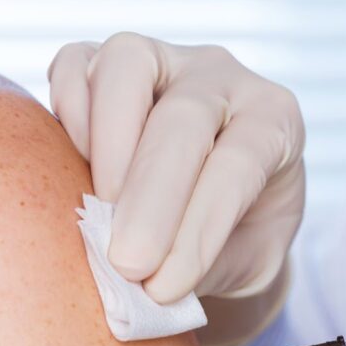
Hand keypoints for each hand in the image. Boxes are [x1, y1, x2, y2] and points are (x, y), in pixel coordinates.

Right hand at [48, 33, 303, 303]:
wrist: (219, 208)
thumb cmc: (239, 234)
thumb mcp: (249, 258)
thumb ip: (208, 264)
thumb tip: (146, 287)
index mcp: (274, 121)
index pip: (239, 164)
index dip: (200, 227)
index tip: (164, 287)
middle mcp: (224, 78)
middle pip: (185, 119)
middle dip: (152, 198)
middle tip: (127, 263)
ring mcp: (165, 59)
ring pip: (128, 67)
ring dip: (107, 147)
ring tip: (98, 214)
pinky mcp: (105, 60)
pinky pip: (77, 65)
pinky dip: (70, 115)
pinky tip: (75, 169)